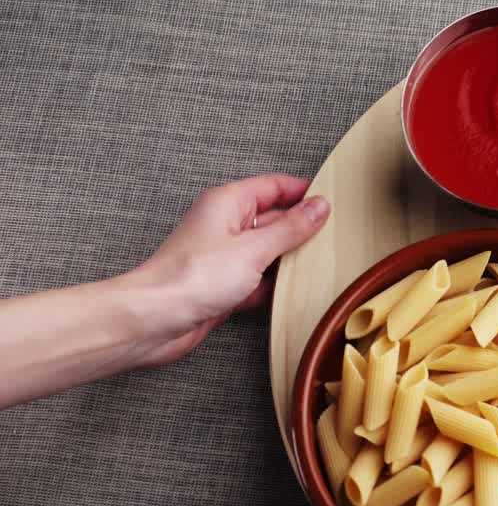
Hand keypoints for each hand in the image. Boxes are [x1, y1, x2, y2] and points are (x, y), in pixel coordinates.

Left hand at [131, 174, 329, 364]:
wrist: (155, 319)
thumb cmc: (191, 278)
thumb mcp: (254, 248)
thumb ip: (291, 228)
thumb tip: (319, 207)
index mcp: (228, 203)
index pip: (275, 186)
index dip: (304, 191)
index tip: (332, 202)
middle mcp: (225, 225)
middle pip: (274, 218)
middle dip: (302, 228)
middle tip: (333, 237)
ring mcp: (225, 255)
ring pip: (269, 250)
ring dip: (290, 259)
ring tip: (319, 264)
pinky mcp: (225, 284)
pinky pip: (260, 278)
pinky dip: (276, 285)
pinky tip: (293, 292)